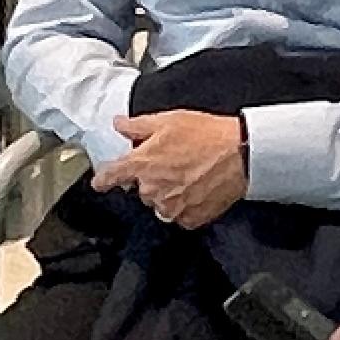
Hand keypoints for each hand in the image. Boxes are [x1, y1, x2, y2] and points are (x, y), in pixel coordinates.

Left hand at [91, 107, 249, 227]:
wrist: (239, 154)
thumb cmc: (207, 135)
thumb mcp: (167, 120)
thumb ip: (137, 126)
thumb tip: (119, 124)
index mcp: (142, 164)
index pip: (111, 176)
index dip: (103, 179)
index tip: (100, 183)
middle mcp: (153, 189)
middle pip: (141, 189)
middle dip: (152, 179)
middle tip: (173, 163)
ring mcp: (171, 206)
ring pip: (161, 204)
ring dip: (169, 193)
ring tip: (189, 175)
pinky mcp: (190, 218)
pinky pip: (180, 215)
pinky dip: (186, 205)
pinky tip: (198, 188)